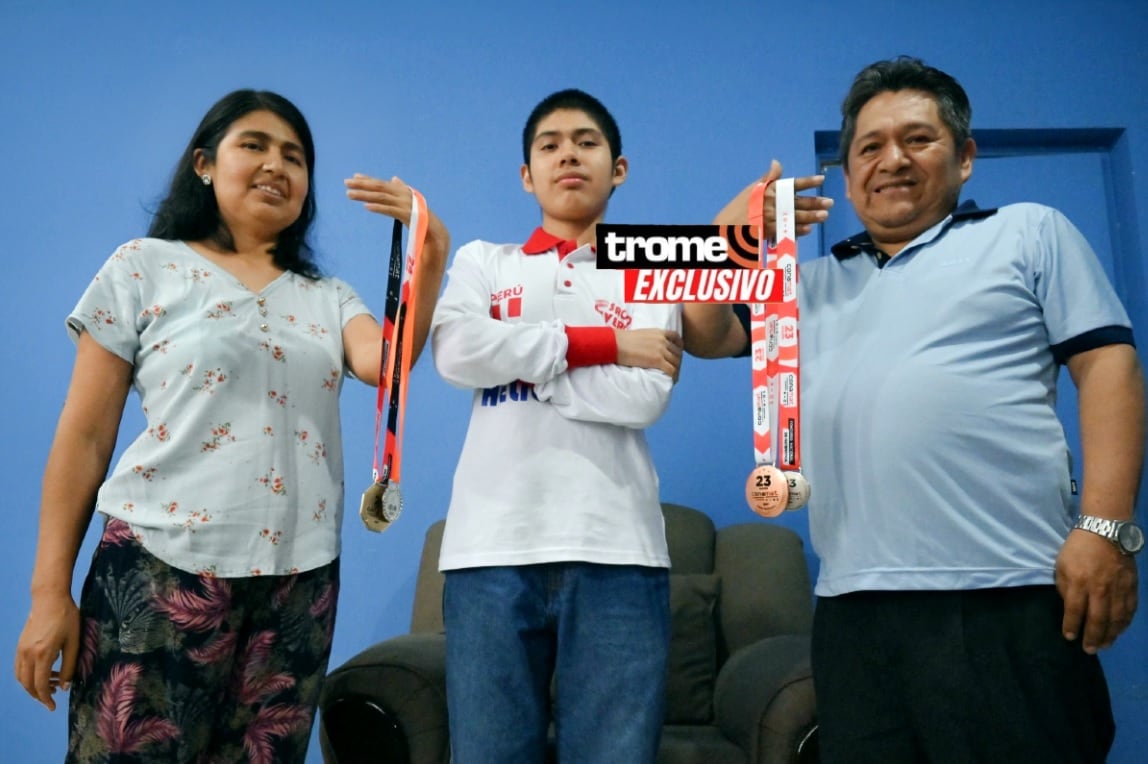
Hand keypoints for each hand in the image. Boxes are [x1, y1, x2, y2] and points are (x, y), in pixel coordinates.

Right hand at [14, 591, 81, 710]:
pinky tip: (42, 674)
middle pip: (28, 685)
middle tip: (53, 697)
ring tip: (51, 685)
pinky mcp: (19, 646)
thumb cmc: (67, 618)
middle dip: (39, 695)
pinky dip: (27, 676)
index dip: (46, 699)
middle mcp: (28, 654)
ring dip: (33, 686)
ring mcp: (21, 650)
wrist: (49, 599)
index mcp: (43, 654)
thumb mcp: (74, 642)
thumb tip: (65, 686)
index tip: (53, 707)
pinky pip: (19, 668)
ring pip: (21, 678)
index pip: (40, 685)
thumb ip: (70, 665)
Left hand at [345, 173, 415, 224]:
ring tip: (349, 194)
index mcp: (402, 191)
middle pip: (379, 187)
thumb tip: (394, 178)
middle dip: (362, 185)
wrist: (436, 231)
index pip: (381, 183)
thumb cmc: (421, 217)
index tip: (353, 177)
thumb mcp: (409, 201)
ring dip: (365, 195)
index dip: (367, 180)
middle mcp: (403, 194)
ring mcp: (405, 204)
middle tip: (346, 183)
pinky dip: (378, 208)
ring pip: (381, 197)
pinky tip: (366, 207)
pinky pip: (390, 210)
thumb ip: (401, 189)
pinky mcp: (407, 215)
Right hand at [616, 328, 683, 380]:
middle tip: (674, 369)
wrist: (616, 344)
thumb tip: (649, 348)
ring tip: (673, 377)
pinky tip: (672, 381)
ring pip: (676, 362)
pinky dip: (674, 377)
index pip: (676, 337)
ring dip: (676, 370)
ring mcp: (661, 350)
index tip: (677, 353)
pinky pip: (671, 370)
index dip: (679, 346)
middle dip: (677, 361)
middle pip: (677, 352)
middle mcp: (662, 340)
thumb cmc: (622, 341)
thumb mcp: (640, 335)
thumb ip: (649, 339)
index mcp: (659, 332)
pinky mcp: (658, 360)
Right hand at [712, 159, 832, 236]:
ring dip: (811, 216)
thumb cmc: (737, 209)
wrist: (724, 229)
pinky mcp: (768, 232)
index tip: (821, 180)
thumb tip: (776, 162)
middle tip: (830, 202)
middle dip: (815, 202)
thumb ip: (767, 178)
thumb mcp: (751, 190)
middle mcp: (770, 203)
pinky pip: (786, 230)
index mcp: (767, 190)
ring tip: (824, 216)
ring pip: (795, 216)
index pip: (790, 184)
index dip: (807, 182)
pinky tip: (808, 230)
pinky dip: (798, 230)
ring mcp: (769, 218)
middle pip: (796, 201)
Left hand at [1055, 529, 1138, 652]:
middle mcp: (1100, 589)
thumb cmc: (1078, 548)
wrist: (1106, 532)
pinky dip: (1124, 623)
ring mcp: (1118, 589)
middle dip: (1092, 637)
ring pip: (1115, 619)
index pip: (1074, 611)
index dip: (1072, 626)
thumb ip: (1064, 587)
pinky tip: (1119, 631)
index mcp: (1079, 582)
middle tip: (1089, 650)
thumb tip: (1069, 606)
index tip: (1069, 638)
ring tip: (1104, 646)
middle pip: (1097, 619)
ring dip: (1110, 635)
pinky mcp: (1131, 587)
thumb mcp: (1061, 564)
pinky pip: (1129, 610)